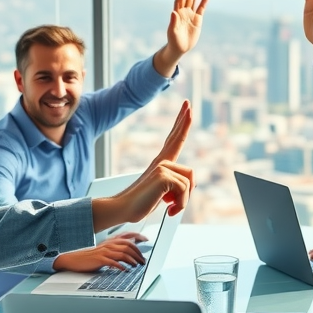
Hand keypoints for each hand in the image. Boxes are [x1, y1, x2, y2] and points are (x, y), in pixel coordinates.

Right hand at [52, 233, 146, 271]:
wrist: (74, 259)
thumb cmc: (89, 257)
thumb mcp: (103, 251)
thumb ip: (114, 249)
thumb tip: (127, 251)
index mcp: (110, 242)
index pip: (127, 237)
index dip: (138, 237)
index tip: (146, 240)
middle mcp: (108, 245)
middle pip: (128, 246)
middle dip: (138, 254)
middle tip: (143, 261)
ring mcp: (104, 252)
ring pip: (123, 254)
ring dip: (132, 260)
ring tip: (137, 266)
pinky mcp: (100, 260)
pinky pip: (113, 262)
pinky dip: (121, 266)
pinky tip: (125, 270)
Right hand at [93, 101, 193, 229]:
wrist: (122, 209)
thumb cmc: (140, 203)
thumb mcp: (162, 193)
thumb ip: (174, 185)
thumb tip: (189, 186)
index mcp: (161, 163)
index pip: (173, 139)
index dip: (180, 124)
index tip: (186, 108)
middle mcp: (161, 161)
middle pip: (176, 137)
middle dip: (184, 120)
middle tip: (188, 103)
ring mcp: (162, 166)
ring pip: (190, 181)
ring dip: (184, 200)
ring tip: (171, 207)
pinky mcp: (163, 175)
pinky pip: (185, 189)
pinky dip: (181, 203)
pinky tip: (169, 209)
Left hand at [155, 0, 208, 75]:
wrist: (180, 48)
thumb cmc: (174, 41)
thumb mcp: (173, 33)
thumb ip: (173, 22)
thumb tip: (173, 12)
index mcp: (177, 13)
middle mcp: (183, 11)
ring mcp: (190, 14)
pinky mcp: (197, 20)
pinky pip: (201, 8)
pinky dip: (204, 2)